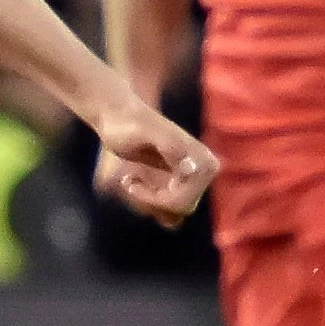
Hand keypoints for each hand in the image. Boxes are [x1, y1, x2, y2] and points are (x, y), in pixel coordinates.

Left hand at [90, 95, 216, 229]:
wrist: (118, 115)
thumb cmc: (128, 123)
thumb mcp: (146, 133)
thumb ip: (171, 146)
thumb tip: (194, 169)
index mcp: (204, 161)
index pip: (184, 203)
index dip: (155, 200)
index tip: (130, 182)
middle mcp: (206, 168)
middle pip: (183, 208)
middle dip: (153, 201)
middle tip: (130, 181)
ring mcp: (195, 174)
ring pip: (177, 210)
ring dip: (151, 200)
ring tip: (131, 180)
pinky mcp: (182, 178)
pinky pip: (172, 206)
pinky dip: (152, 200)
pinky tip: (134, 182)